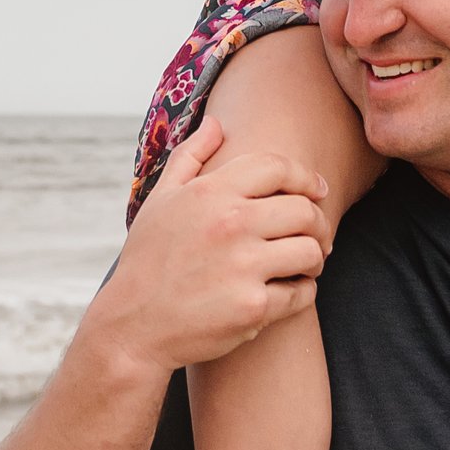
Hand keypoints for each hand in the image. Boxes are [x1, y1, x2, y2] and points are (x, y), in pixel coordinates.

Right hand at [82, 119, 332, 379]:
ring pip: (311, 251)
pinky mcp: (252, 307)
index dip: (306, 177)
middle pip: (304, 210)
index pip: (278, 168)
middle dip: (318, 222)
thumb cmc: (148, 260)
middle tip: (315, 235)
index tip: (317, 190)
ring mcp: (243, 266)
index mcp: (211, 193)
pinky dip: (303, 292)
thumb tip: (217, 123)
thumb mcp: (160, 200)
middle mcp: (230, 224)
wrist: (132, 326)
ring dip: (315, 258)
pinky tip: (293, 291)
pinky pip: (301, 294)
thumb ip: (190, 156)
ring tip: (307, 263)